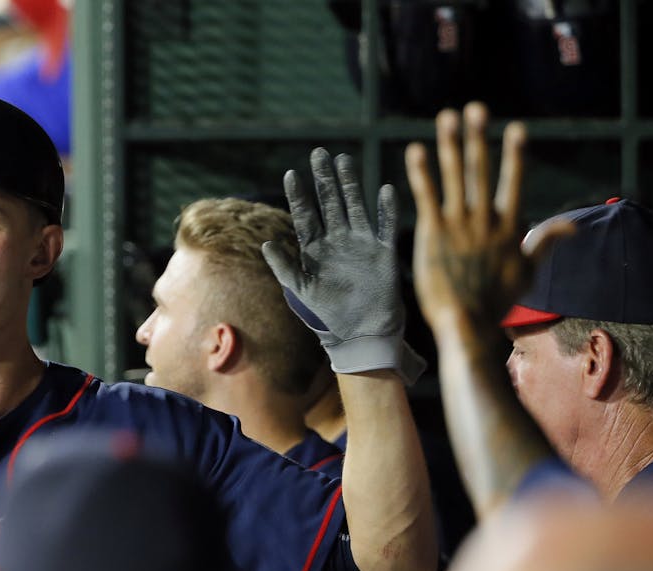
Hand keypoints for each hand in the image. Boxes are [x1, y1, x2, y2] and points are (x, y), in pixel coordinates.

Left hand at [263, 148, 424, 382]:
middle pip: (330, 202)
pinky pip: (385, 226)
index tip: (290, 174)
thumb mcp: (300, 292)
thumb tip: (266, 243)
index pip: (305, 215)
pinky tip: (384, 189)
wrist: (359, 335)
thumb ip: (285, 267)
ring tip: (344, 160)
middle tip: (319, 152)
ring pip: (355, 206)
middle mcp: (337, 242)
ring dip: (350, 184)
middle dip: (324, 179)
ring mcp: (360, 244)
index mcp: (314, 250)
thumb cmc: (326, 317)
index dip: (298, 195)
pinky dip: (386, 209)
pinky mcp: (383, 253)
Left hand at [404, 102, 573, 333]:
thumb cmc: (496, 302)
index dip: (514, 154)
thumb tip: (572, 225)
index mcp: (508, 226)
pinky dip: (421, 172)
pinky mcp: (432, 233)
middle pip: (481, 170)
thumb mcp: (527, 271)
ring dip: (450, 145)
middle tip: (475, 108)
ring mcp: (458, 224)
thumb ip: (545, 242)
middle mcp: (484, 219)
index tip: (515, 128)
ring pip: (455, 176)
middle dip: (478, 137)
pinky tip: (415, 150)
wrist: (466, 324)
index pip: (513, 182)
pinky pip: (426, 195)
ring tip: (446, 117)